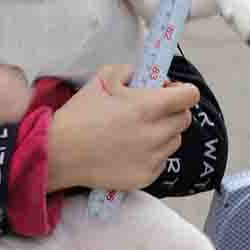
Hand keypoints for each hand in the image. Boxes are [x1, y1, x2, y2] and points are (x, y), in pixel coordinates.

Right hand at [46, 64, 197, 193]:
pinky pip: (161, 161)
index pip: (190, 96)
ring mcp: (151, 158)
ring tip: (139, 131)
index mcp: (148, 107)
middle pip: (185, 119)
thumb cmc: (80, 114)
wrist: (59, 153)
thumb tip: (146, 76)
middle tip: (153, 111)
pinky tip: (131, 150)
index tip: (170, 92)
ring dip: (164, 133)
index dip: (182, 91)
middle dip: (173, 111)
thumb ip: (131, 71)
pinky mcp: (145, 178)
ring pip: (174, 141)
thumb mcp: (104, 78)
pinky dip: (152, 155)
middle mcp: (155, 134)